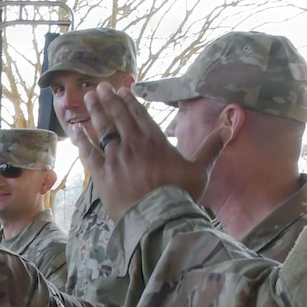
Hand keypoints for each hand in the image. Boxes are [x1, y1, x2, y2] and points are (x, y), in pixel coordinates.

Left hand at [77, 85, 228, 221]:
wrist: (157, 219)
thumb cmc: (181, 196)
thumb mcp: (201, 170)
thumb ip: (212, 147)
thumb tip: (230, 126)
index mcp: (155, 142)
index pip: (140, 115)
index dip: (130, 101)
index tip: (122, 90)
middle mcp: (133, 144)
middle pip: (118, 117)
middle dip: (108, 100)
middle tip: (99, 87)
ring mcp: (116, 158)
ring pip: (102, 130)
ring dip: (95, 112)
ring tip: (87, 98)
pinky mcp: (102, 174)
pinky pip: (89, 153)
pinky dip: (81, 140)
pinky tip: (75, 130)